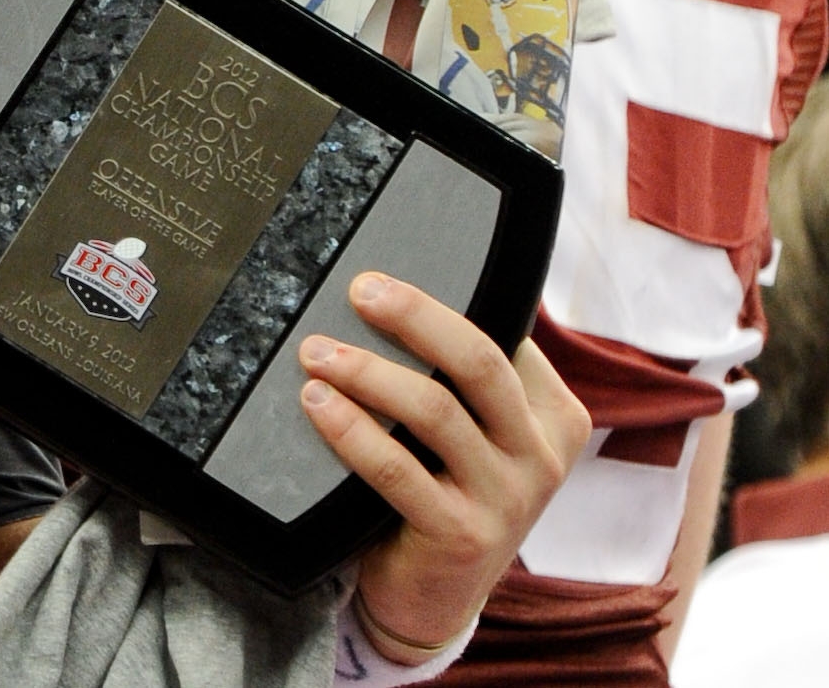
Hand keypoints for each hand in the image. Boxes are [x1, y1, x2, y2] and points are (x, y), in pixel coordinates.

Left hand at [298, 273, 588, 660]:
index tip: (385, 272)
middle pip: (478, 361)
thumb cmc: (444, 488)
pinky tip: (316, 403)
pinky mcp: (463, 536)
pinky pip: (397, 469)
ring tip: (315, 351)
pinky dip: (351, 429)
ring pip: (435, 410)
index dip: (444, 299)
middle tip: (359, 289)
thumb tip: (397, 288)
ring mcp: (508, 498)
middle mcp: (542, 454)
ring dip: (366, 371)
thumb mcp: (474, 431)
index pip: (505, 336)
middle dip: (414, 316)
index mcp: (553, 414)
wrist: (434, 597)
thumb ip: (459, 375)